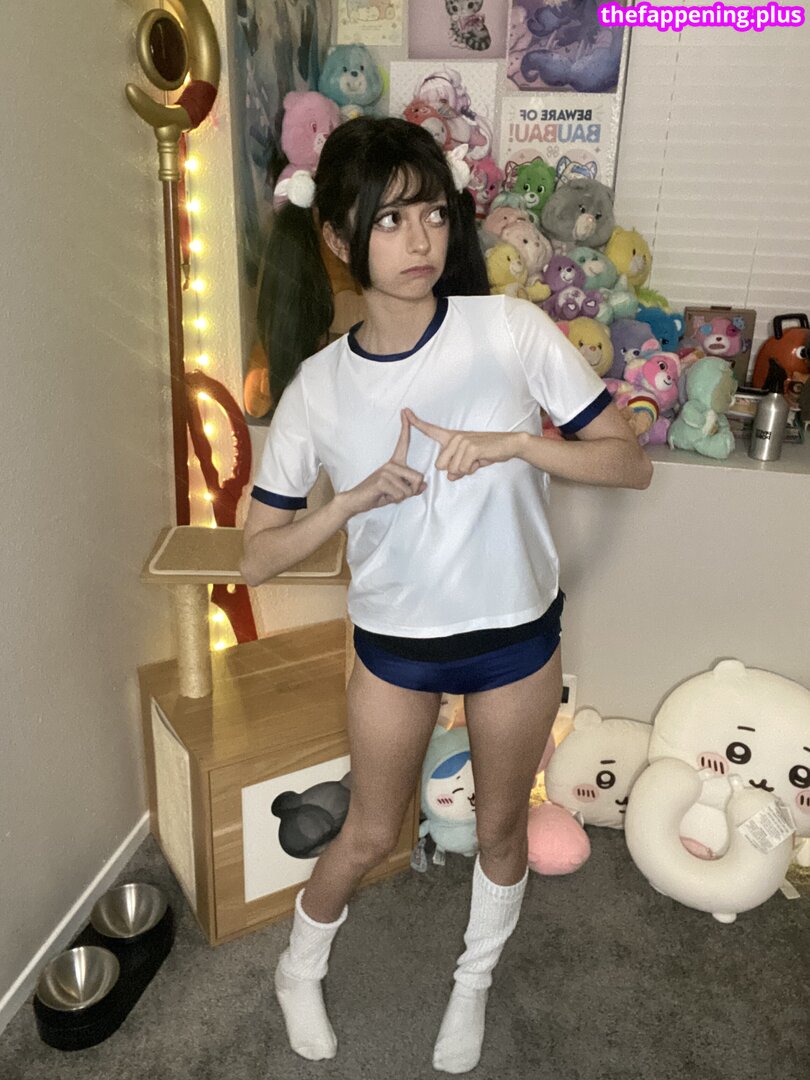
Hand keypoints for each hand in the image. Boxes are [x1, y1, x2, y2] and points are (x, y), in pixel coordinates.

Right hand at [340, 411, 426, 516]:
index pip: (402, 443)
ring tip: (387, 495)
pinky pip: (400, 494)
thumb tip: (424, 485)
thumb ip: (411, 488)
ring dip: (401, 497)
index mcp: (394, 463)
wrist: (355, 501)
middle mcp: (391, 464)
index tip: (405, 411)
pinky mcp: (382, 480)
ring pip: (409, 489)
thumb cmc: (376, 496)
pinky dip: (394, 499)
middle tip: (396, 494)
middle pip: (418, 477)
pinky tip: (382, 496)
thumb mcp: (396, 493)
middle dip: (411, 491)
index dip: (406, 428)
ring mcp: (386, 471)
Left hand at [404, 408, 521, 480]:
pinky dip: (472, 469)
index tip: (404, 411)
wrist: (508, 444)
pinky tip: (480, 460)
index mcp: (452, 437)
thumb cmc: (487, 452)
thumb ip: (457, 469)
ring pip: (452, 470)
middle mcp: (454, 437)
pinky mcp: (471, 448)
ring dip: (465, 470)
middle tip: (470, 461)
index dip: (416, 422)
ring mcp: (462, 441)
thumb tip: (450, 477)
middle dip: (454, 470)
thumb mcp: (469, 462)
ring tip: (477, 460)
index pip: (431, 429)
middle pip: (440, 465)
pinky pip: (462, 469)